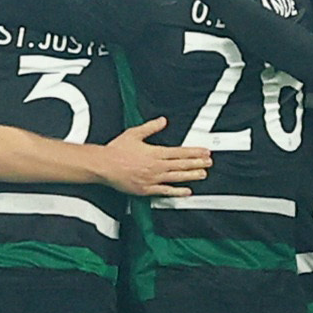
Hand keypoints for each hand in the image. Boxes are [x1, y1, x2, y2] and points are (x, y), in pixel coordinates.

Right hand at [98, 118, 212, 196]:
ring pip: (176, 177)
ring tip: (203, 174)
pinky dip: (177, 192)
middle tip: (209, 163)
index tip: (204, 152)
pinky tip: (186, 192)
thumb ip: (150, 127)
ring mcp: (152, 179)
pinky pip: (165, 192)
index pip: (179, 152)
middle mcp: (156, 166)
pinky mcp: (147, 190)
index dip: (194, 152)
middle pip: (181, 165)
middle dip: (197, 163)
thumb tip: (163, 121)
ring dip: (191, 176)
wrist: (104, 166)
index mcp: (154, 152)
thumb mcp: (134, 133)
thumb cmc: (116, 151)